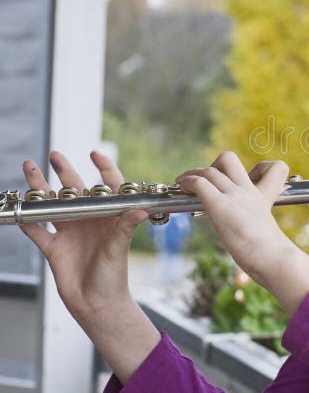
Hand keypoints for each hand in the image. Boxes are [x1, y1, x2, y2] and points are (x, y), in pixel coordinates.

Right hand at [20, 151, 148, 321]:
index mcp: (109, 217)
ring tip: (29, 167)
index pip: (109, 186)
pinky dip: (27, 219)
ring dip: (40, 188)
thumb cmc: (114, 276)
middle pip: (75, 190)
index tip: (94, 153)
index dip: (104, 168)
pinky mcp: (54, 247)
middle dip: (65, 171)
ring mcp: (70, 232)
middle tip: (55, 154)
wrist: (96, 304)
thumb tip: (140, 211)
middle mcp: (89, 220)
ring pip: (52, 205)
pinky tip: (18, 207)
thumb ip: (125, 228)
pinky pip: (36, 230)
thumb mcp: (119, 249)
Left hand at [176, 151, 308, 313]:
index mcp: (263, 197)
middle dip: (213, 165)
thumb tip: (267, 264)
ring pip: (209, 170)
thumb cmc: (274, 256)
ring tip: (182, 183)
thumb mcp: (271, 237)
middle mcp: (248, 191)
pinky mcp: (219, 204)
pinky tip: (182, 189)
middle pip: (229, 159)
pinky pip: (199, 182)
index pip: (272, 167)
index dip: (258, 167)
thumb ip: (266, 238)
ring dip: (192, 174)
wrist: (273, 256)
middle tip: (206, 180)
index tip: (248, 178)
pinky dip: (187, 182)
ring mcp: (233, 195)